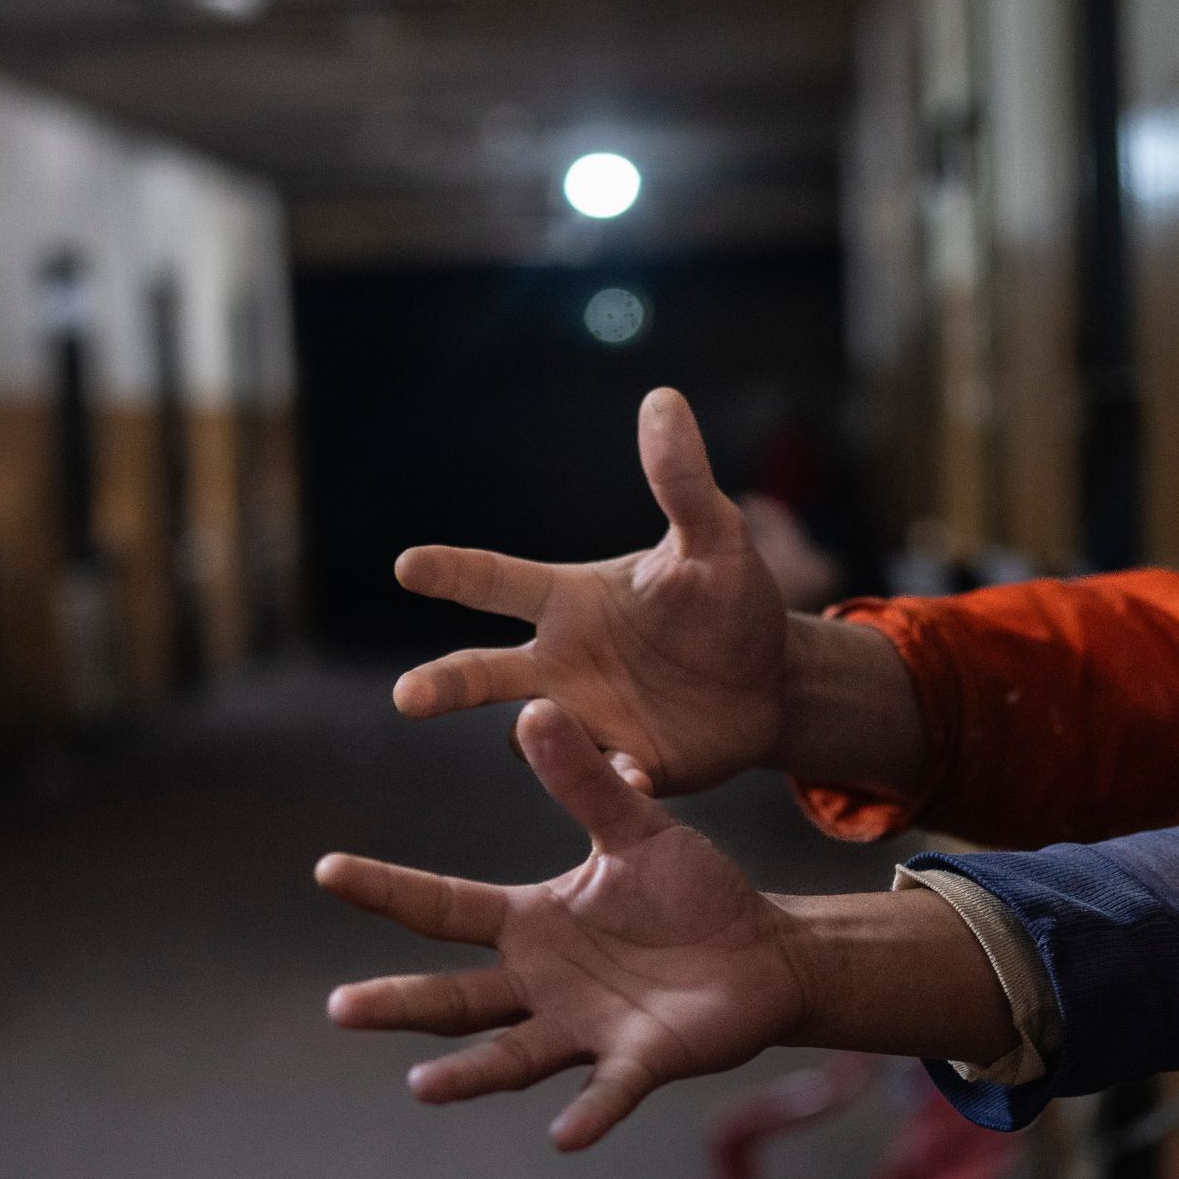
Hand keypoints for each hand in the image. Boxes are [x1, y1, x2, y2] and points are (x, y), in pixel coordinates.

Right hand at [316, 700, 810, 1150]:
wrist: (764, 951)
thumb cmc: (691, 892)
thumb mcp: (636, 828)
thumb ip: (585, 780)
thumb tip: (533, 706)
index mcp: (531, 922)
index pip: (444, 906)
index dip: (387, 890)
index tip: (326, 869)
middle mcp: (541, 984)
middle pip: (454, 998)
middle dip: (398, 1005)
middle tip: (340, 1008)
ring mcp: (585, 1029)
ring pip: (511, 1056)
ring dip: (467, 1075)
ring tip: (419, 1086)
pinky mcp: (639, 1061)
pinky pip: (608, 1092)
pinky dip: (587, 1113)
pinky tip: (563, 1136)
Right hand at [391, 390, 789, 796]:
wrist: (771, 684)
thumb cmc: (729, 602)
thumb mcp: (716, 539)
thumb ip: (682, 481)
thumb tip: (664, 399)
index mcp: (569, 600)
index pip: (496, 580)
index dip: (453, 572)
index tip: (407, 565)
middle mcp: (559, 662)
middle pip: (484, 672)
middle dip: (444, 684)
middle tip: (408, 698)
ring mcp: (584, 720)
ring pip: (531, 735)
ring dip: (536, 732)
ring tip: (546, 720)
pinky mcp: (622, 767)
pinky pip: (603, 779)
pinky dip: (610, 779)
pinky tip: (632, 779)